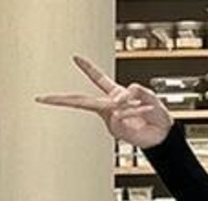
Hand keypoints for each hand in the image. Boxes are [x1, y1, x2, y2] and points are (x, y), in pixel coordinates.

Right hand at [37, 55, 172, 150]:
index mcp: (115, 95)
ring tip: (144, 107)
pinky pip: (119, 115)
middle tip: (44, 98)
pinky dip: (132, 112)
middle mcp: (110, 108)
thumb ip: (136, 91)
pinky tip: (142, 113)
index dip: (87, 68)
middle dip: (61, 100)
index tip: (75, 57)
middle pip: (81, 101)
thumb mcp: (150, 96)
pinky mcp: (115, 130)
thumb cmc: (157, 116)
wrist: (163, 136)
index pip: (98, 79)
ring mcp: (111, 120)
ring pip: (108, 105)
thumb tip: (121, 98)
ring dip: (128, 105)